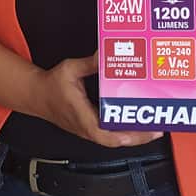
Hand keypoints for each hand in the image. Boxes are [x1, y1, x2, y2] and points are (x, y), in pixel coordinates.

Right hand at [33, 51, 162, 147]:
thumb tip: (104, 55)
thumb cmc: (51, 85)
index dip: (127, 136)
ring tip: (153, 125)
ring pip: (115, 139)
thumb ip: (89, 63)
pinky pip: (110, 133)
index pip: (106, 136)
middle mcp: (87, 128)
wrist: (36, 95)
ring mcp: (89, 130)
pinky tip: (136, 121)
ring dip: (134, 135)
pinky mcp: (90, 127)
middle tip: (158, 127)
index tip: (144, 131)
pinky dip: (125, 130)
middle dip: (139, 136)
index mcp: (82, 117)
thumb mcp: (69, 69)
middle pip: (117, 140)